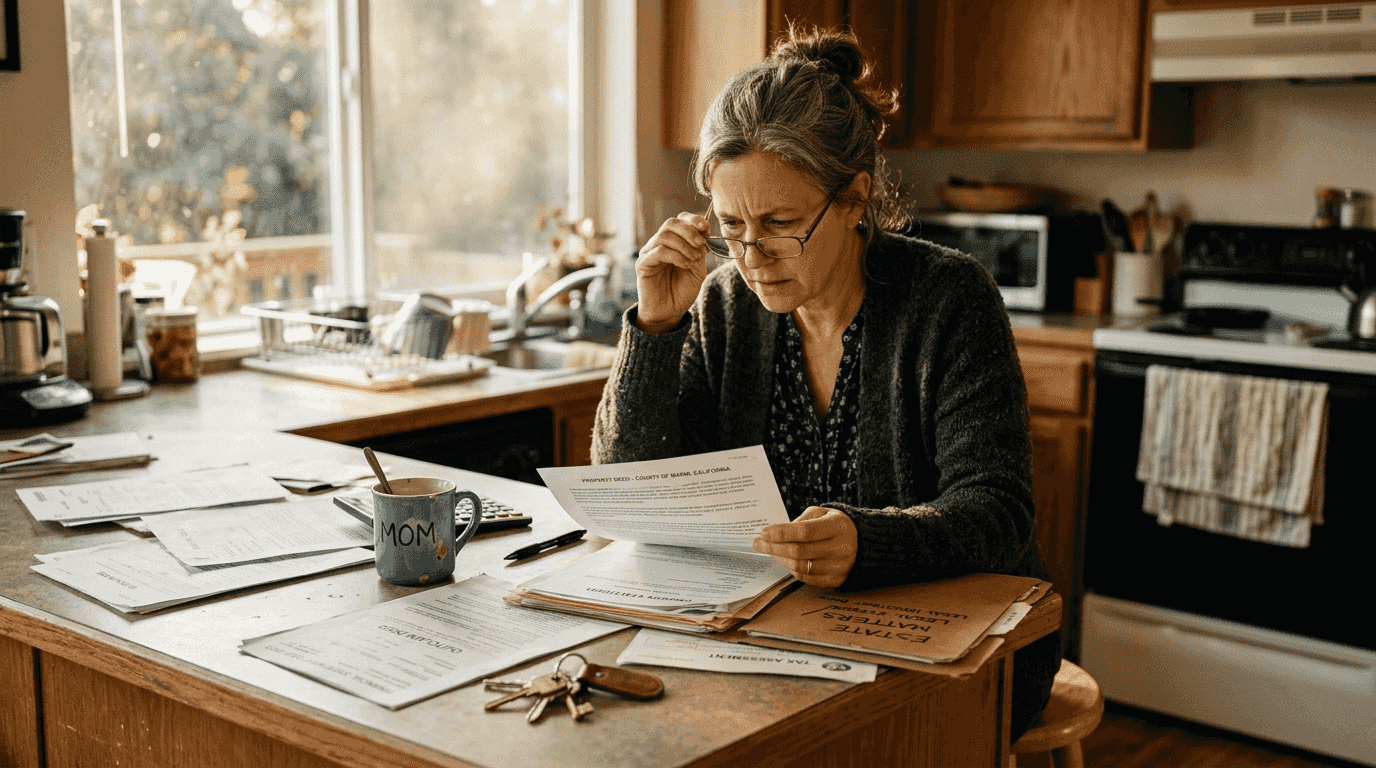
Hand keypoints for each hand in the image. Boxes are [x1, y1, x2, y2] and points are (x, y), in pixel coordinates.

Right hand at [635, 212, 709, 332]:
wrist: (670, 312)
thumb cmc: (682, 290)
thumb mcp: (698, 268)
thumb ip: (700, 249)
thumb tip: (704, 230)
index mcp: (673, 242)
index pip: (680, 220)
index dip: (693, 220)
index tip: (706, 229)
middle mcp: (659, 244)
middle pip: (671, 223)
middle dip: (689, 231)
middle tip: (701, 245)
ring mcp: (649, 253)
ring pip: (665, 236)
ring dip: (684, 246)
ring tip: (693, 259)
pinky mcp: (643, 264)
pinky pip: (659, 252)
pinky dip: (677, 256)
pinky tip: (685, 266)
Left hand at [752, 506, 856, 588]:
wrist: (862, 544)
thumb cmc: (835, 526)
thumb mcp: (822, 513)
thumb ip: (801, 520)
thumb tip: (777, 533)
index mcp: (837, 526)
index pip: (805, 531)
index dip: (782, 533)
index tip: (764, 532)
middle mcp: (841, 548)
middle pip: (799, 551)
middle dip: (774, 547)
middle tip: (758, 543)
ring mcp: (839, 567)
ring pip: (800, 567)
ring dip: (780, 559)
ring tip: (770, 551)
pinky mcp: (835, 580)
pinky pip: (806, 578)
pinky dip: (791, 570)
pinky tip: (784, 561)